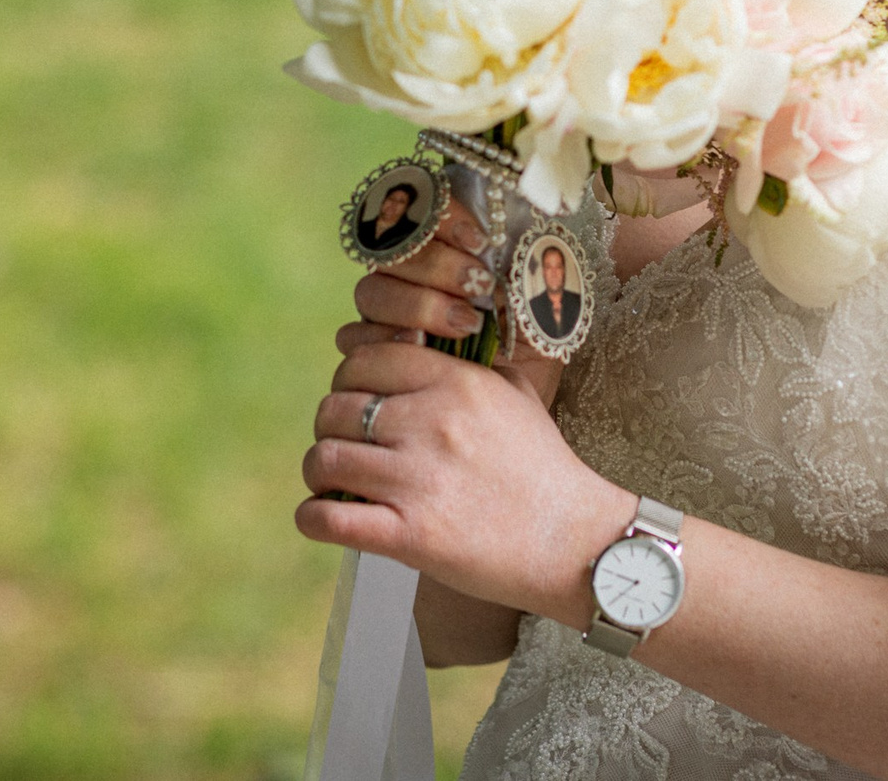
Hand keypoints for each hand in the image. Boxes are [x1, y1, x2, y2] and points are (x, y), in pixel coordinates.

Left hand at [297, 341, 628, 625]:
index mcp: (456, 382)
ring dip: (319, 473)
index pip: (364, 360)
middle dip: (329, 429)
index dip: (348, 381)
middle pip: (334, 408)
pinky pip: (328, 518)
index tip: (355, 403)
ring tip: (332, 484)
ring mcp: (419, 479)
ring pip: (324, 459)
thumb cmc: (546, 469)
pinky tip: (324, 518)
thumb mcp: (518, 396)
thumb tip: (435, 346)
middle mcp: (432, 422)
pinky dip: (313, 518)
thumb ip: (474, 366)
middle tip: (342, 447)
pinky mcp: (410, 535)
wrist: (574, 542)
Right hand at [332, 199, 565, 407]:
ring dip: (417, 304)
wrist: (526, 393)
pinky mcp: (372, 351)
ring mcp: (383, 310)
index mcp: (443, 241)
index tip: (482, 241)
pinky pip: (354, 337)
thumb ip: (524, 255)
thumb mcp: (541, 288)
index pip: (421, 207)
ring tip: (464, 324)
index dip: (444, 217)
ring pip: (371, 291)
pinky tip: (421, 346)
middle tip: (479, 287)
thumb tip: (514, 226)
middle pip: (393, 251)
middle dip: (437, 266)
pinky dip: (385, 339)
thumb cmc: (533, 334)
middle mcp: (405, 271)